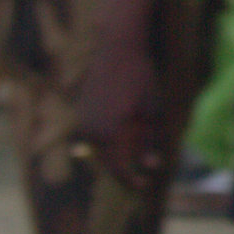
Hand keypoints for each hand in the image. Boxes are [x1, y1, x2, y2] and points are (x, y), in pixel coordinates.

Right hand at [72, 35, 165, 186]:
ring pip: (100, 151)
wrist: (116, 48)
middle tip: (143, 176)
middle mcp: (91, 131)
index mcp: (109, 132)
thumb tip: (152, 165)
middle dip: (125, 170)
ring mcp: (83, 122)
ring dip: (117, 155)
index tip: (145, 185)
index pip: (118, 169)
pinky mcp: (81, 114)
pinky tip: (124, 132)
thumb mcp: (152, 109)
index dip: (132, 180)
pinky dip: (109, 141)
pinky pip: (95, 137)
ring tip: (136, 151)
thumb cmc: (139, 77)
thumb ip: (150, 139)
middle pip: (107, 162)